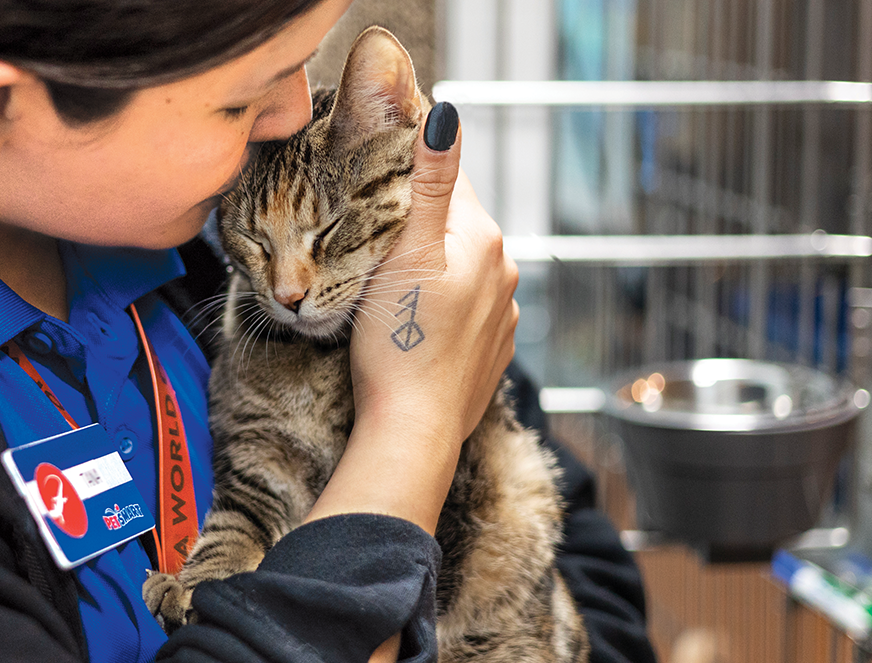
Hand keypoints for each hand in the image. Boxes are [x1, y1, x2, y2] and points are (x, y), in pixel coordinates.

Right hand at [304, 102, 519, 534]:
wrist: (413, 430)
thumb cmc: (400, 343)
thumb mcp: (404, 252)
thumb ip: (429, 183)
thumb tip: (444, 115)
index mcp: (482, 237)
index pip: (448, 176)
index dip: (408, 170)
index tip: (372, 174)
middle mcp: (503, 269)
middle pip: (454, 222)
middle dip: (416, 221)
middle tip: (369, 235)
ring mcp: (502, 313)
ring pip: (459, 265)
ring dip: (429, 264)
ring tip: (388, 283)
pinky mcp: (491, 348)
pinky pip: (465, 307)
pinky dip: (440, 305)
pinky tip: (413, 323)